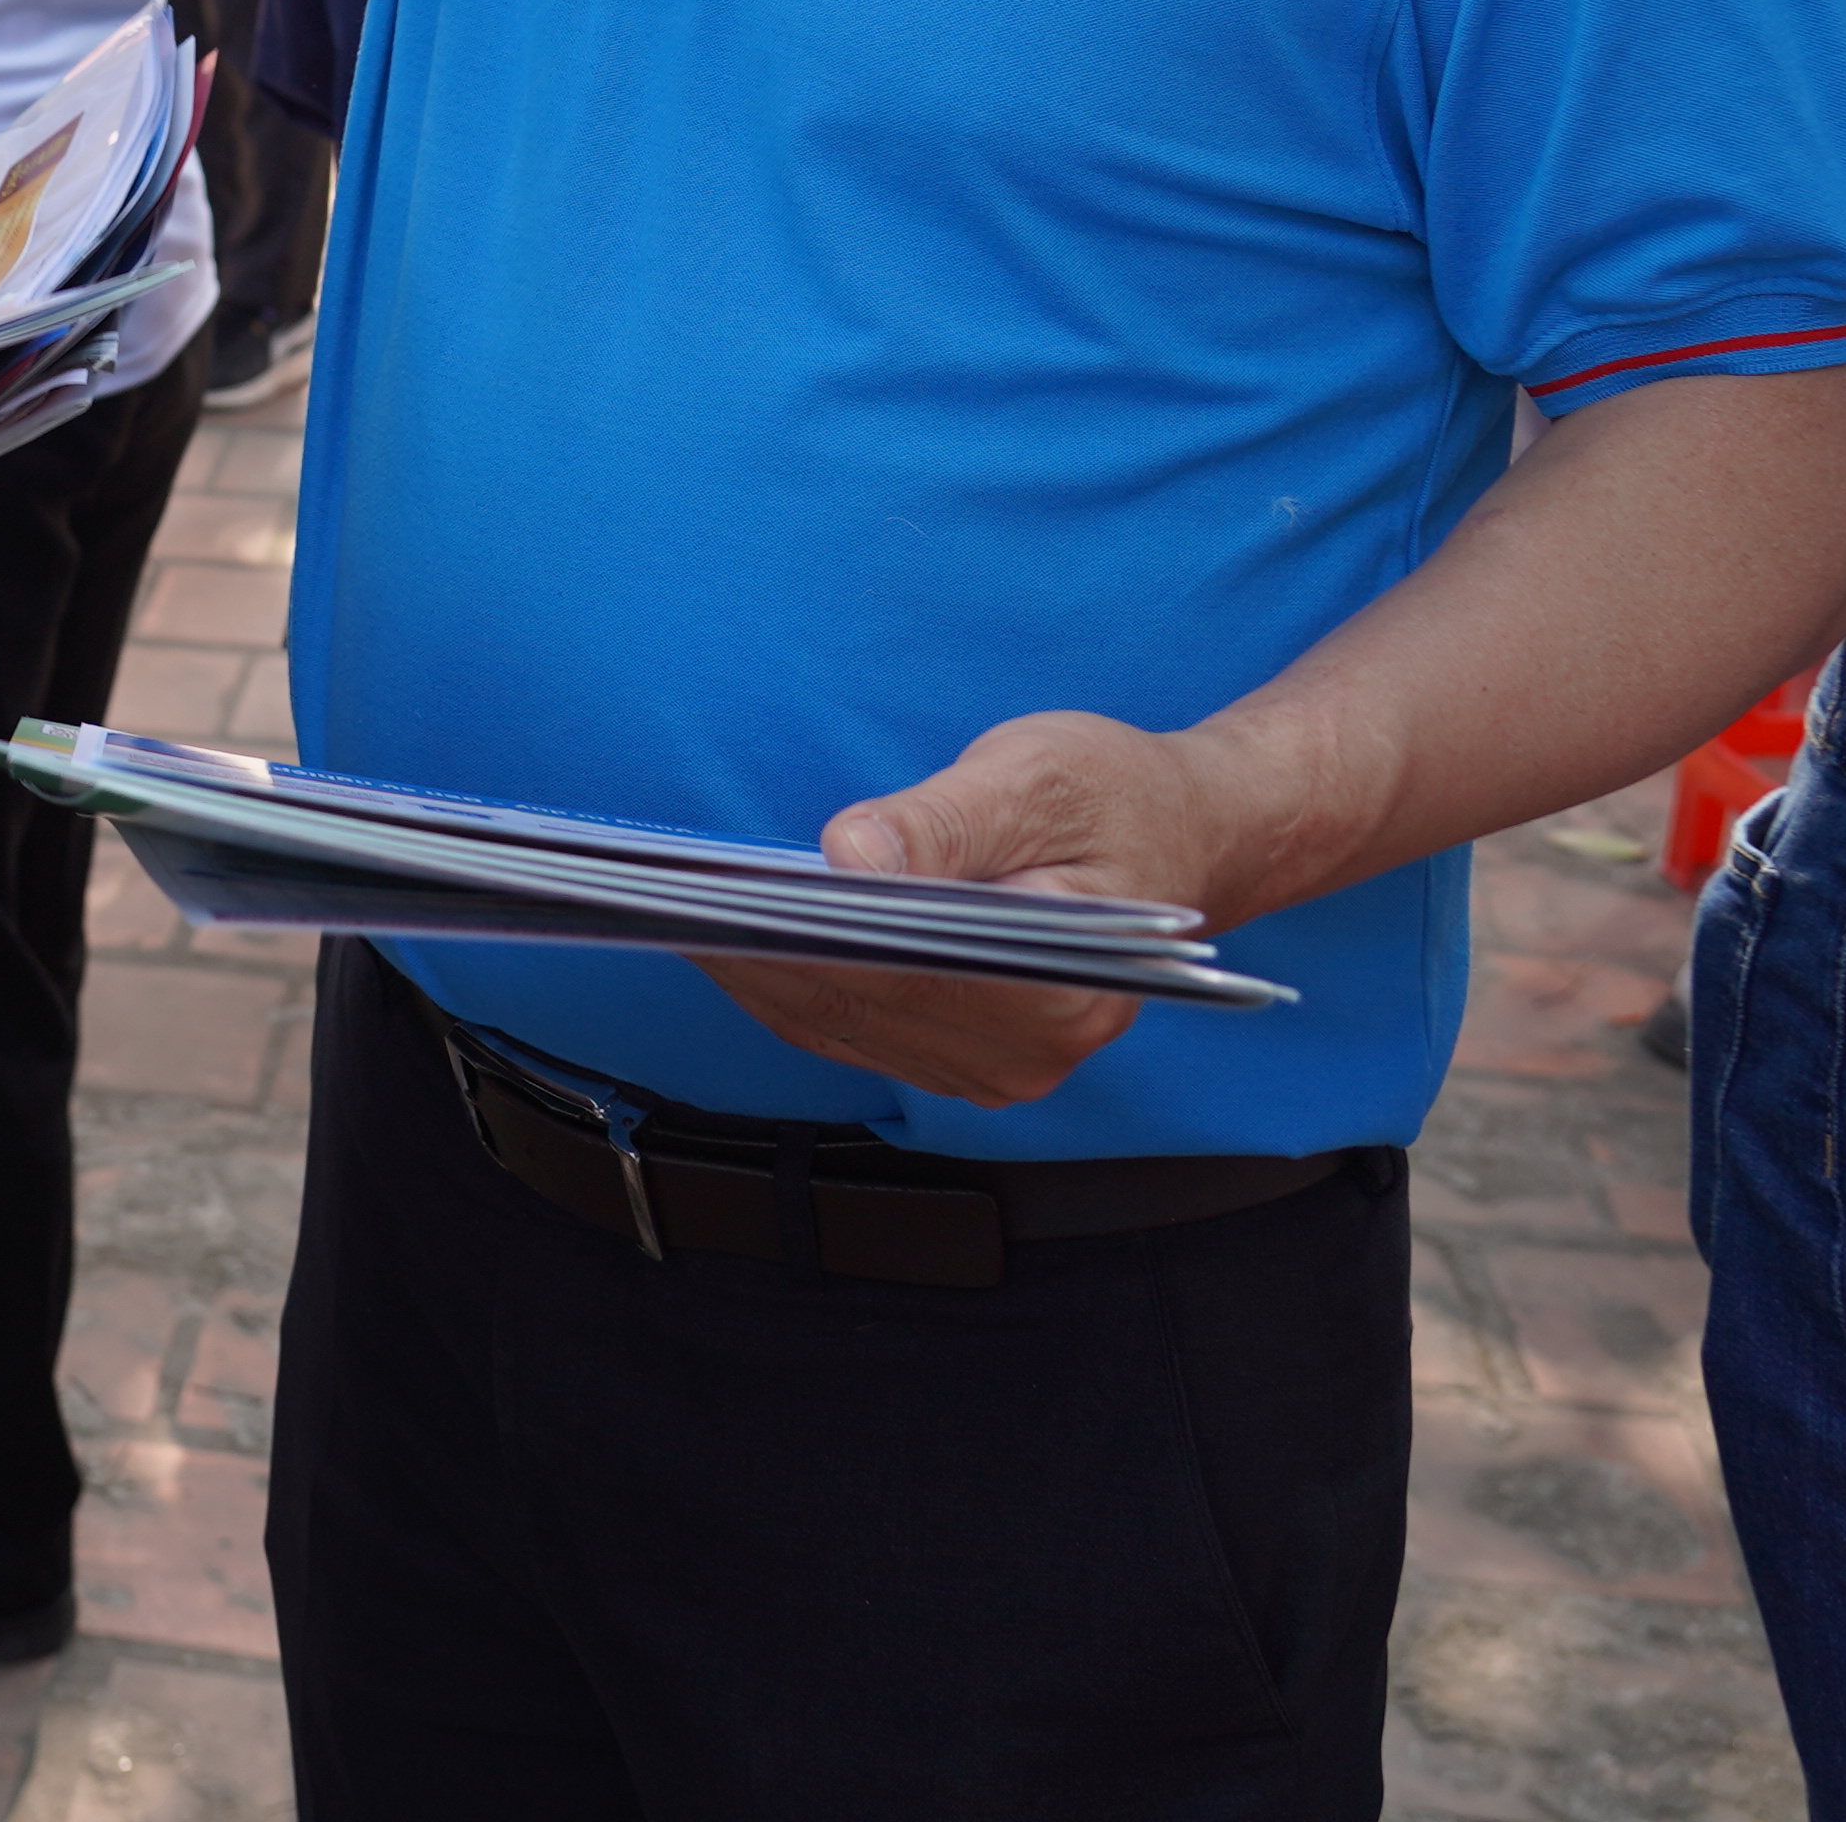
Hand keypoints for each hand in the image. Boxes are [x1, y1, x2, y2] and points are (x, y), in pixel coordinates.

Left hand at [693, 710, 1262, 1111]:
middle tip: (665, 894)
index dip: (799, 935)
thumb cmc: (1115, 794)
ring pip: (840, 1025)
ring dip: (757, 968)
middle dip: (757, 948)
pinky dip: (786, 982)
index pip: (902, 973)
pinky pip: (850, 1027)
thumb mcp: (1038, 777)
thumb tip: (848, 855)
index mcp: (1065, 993)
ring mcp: (998, 1069)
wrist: (1180, 835)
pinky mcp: (962, 1057)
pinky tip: (733, 932)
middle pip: (860, 1004)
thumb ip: (945, 823)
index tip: (714, 896)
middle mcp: (1033, 1054)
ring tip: (678, 908)